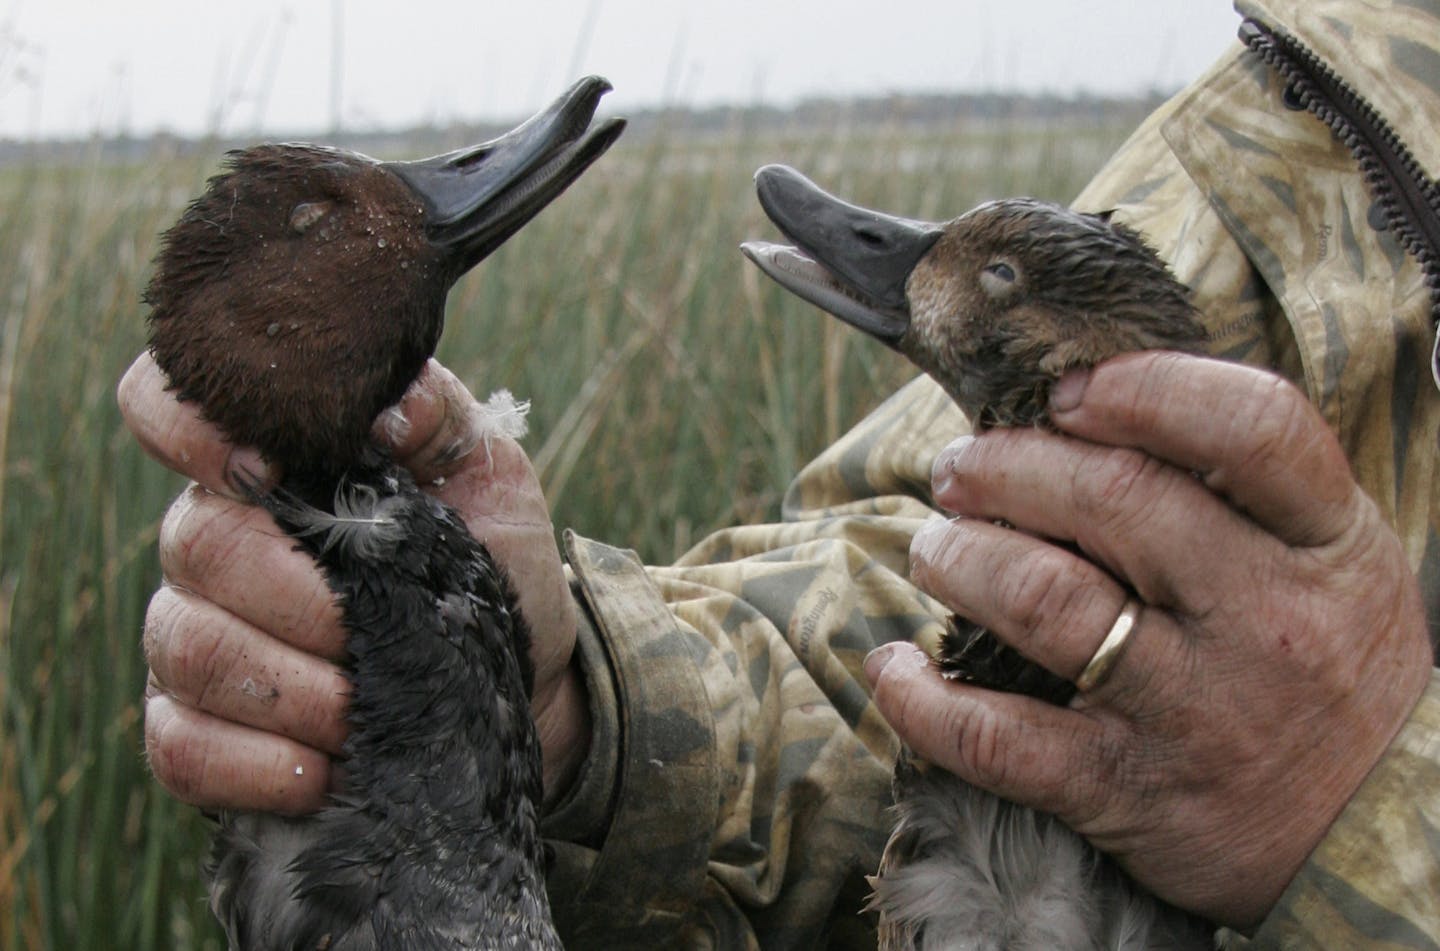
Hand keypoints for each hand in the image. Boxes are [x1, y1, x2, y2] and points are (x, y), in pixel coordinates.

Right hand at [118, 352, 584, 814]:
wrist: (522, 679)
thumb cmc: (493, 561)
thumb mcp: (488, 472)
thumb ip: (437, 416)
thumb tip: (383, 406)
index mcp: (270, 465)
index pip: (167, 406)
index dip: (186, 424)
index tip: (261, 465)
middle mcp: (214, 542)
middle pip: (197, 546)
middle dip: (295, 596)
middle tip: (366, 629)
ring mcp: (196, 636)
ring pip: (187, 648)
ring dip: (287, 687)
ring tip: (361, 709)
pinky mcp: (201, 730)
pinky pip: (180, 746)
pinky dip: (252, 763)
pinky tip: (323, 770)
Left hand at [863, 352, 1433, 927]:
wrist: (1374, 834)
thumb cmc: (1327, 664)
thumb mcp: (1330, 556)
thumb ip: (1241, 482)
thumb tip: (1091, 403)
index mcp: (1324, 544)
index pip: (1251, 427)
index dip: (1145, 389)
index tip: (1066, 393)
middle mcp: (1264, 618)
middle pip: (1114, 500)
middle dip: (1006, 466)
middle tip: (959, 468)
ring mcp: (1192, 709)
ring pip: (1044, 599)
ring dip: (960, 558)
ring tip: (934, 547)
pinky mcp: (1127, 791)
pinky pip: (1000, 739)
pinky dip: (924, 702)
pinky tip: (894, 668)